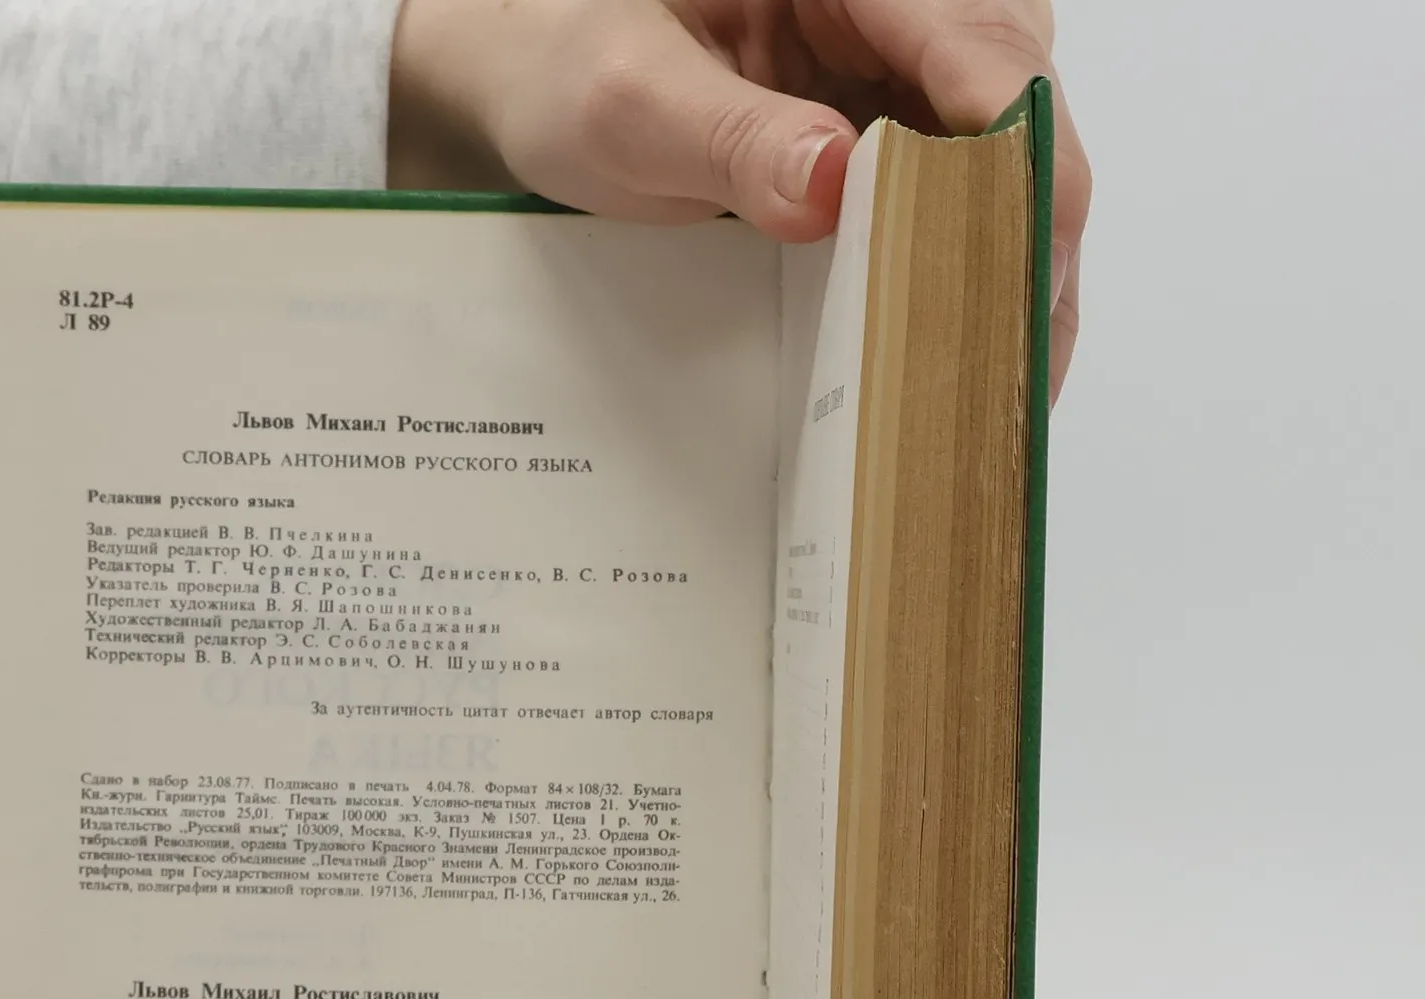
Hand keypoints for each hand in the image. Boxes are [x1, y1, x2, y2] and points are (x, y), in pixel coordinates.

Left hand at [390, 0, 1088, 395]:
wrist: (540, 90)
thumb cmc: (571, 71)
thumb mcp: (629, 103)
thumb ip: (727, 139)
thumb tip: (833, 185)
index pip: (980, 39)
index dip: (1014, 153)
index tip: (1016, 262)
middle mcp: (903, 6)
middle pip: (1018, 108)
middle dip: (1028, 231)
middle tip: (1016, 366)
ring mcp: (907, 69)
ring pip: (1009, 161)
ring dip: (1012, 270)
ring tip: (1003, 391)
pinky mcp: (893, 133)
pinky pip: (962, 199)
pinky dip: (968, 278)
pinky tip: (965, 360)